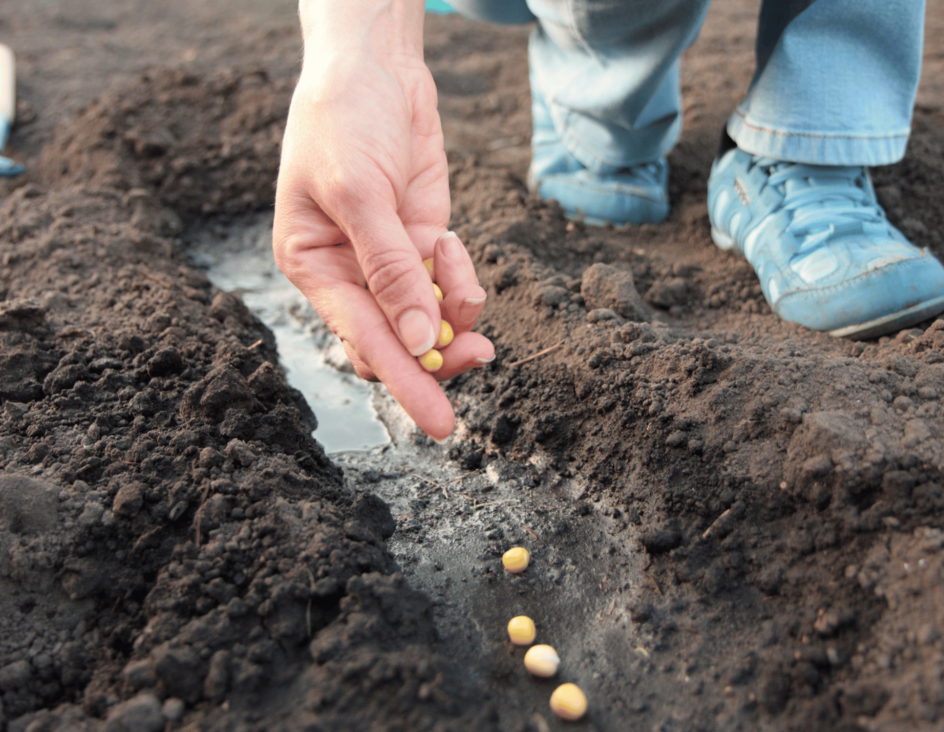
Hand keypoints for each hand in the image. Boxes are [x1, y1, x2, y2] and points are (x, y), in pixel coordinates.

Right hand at [273, 5, 491, 440]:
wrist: (376, 67)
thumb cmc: (343, 120)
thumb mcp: (358, 193)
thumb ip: (390, 271)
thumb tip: (418, 342)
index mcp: (316, 268)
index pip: (364, 341)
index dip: (404, 382)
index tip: (440, 420)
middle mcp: (353, 275)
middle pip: (400, 343)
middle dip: (440, 357)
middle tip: (480, 361)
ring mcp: (392, 262)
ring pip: (431, 320)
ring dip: (456, 313)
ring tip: (461, 279)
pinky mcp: (424, 243)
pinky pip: (450, 284)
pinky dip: (461, 277)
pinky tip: (454, 251)